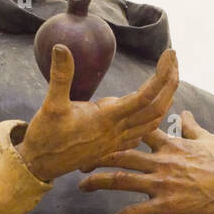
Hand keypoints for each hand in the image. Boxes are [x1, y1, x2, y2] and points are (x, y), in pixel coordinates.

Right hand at [16, 45, 178, 183]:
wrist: (40, 165)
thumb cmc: (45, 137)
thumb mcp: (50, 105)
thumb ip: (60, 77)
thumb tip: (61, 47)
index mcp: (107, 119)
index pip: (144, 97)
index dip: (161, 75)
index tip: (169, 54)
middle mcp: (117, 131)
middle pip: (157, 108)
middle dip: (170, 83)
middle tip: (174, 59)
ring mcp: (118, 140)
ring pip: (153, 121)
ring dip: (165, 99)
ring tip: (169, 78)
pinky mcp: (114, 145)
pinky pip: (142, 132)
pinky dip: (153, 117)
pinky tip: (153, 107)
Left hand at [79, 111, 213, 213]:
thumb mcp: (210, 141)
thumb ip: (193, 127)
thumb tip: (185, 112)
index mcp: (171, 144)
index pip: (140, 127)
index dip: (119, 121)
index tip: (101, 119)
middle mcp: (162, 161)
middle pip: (121, 153)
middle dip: (98, 154)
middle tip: (79, 156)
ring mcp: (162, 183)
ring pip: (122, 180)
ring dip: (98, 182)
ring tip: (81, 186)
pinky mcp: (165, 205)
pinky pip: (135, 213)